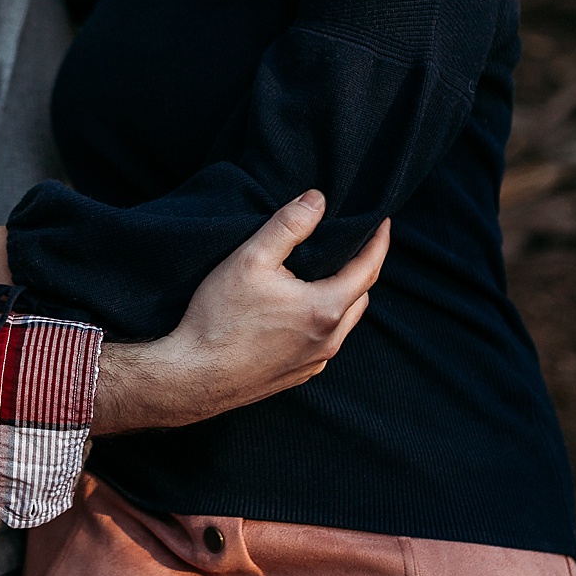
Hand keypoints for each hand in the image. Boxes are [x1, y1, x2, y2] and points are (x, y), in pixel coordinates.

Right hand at [93, 193, 389, 433]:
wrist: (193, 376)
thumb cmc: (220, 317)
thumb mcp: (251, 259)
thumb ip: (288, 225)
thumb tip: (318, 200)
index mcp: (325, 309)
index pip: (368, 269)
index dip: (378, 242)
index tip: (383, 222)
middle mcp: (329, 341)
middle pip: (361, 298)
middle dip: (363, 269)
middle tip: (354, 245)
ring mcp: (314, 362)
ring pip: (343, 323)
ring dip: (343, 297)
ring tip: (328, 275)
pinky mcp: (297, 375)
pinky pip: (324, 343)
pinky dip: (324, 321)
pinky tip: (301, 312)